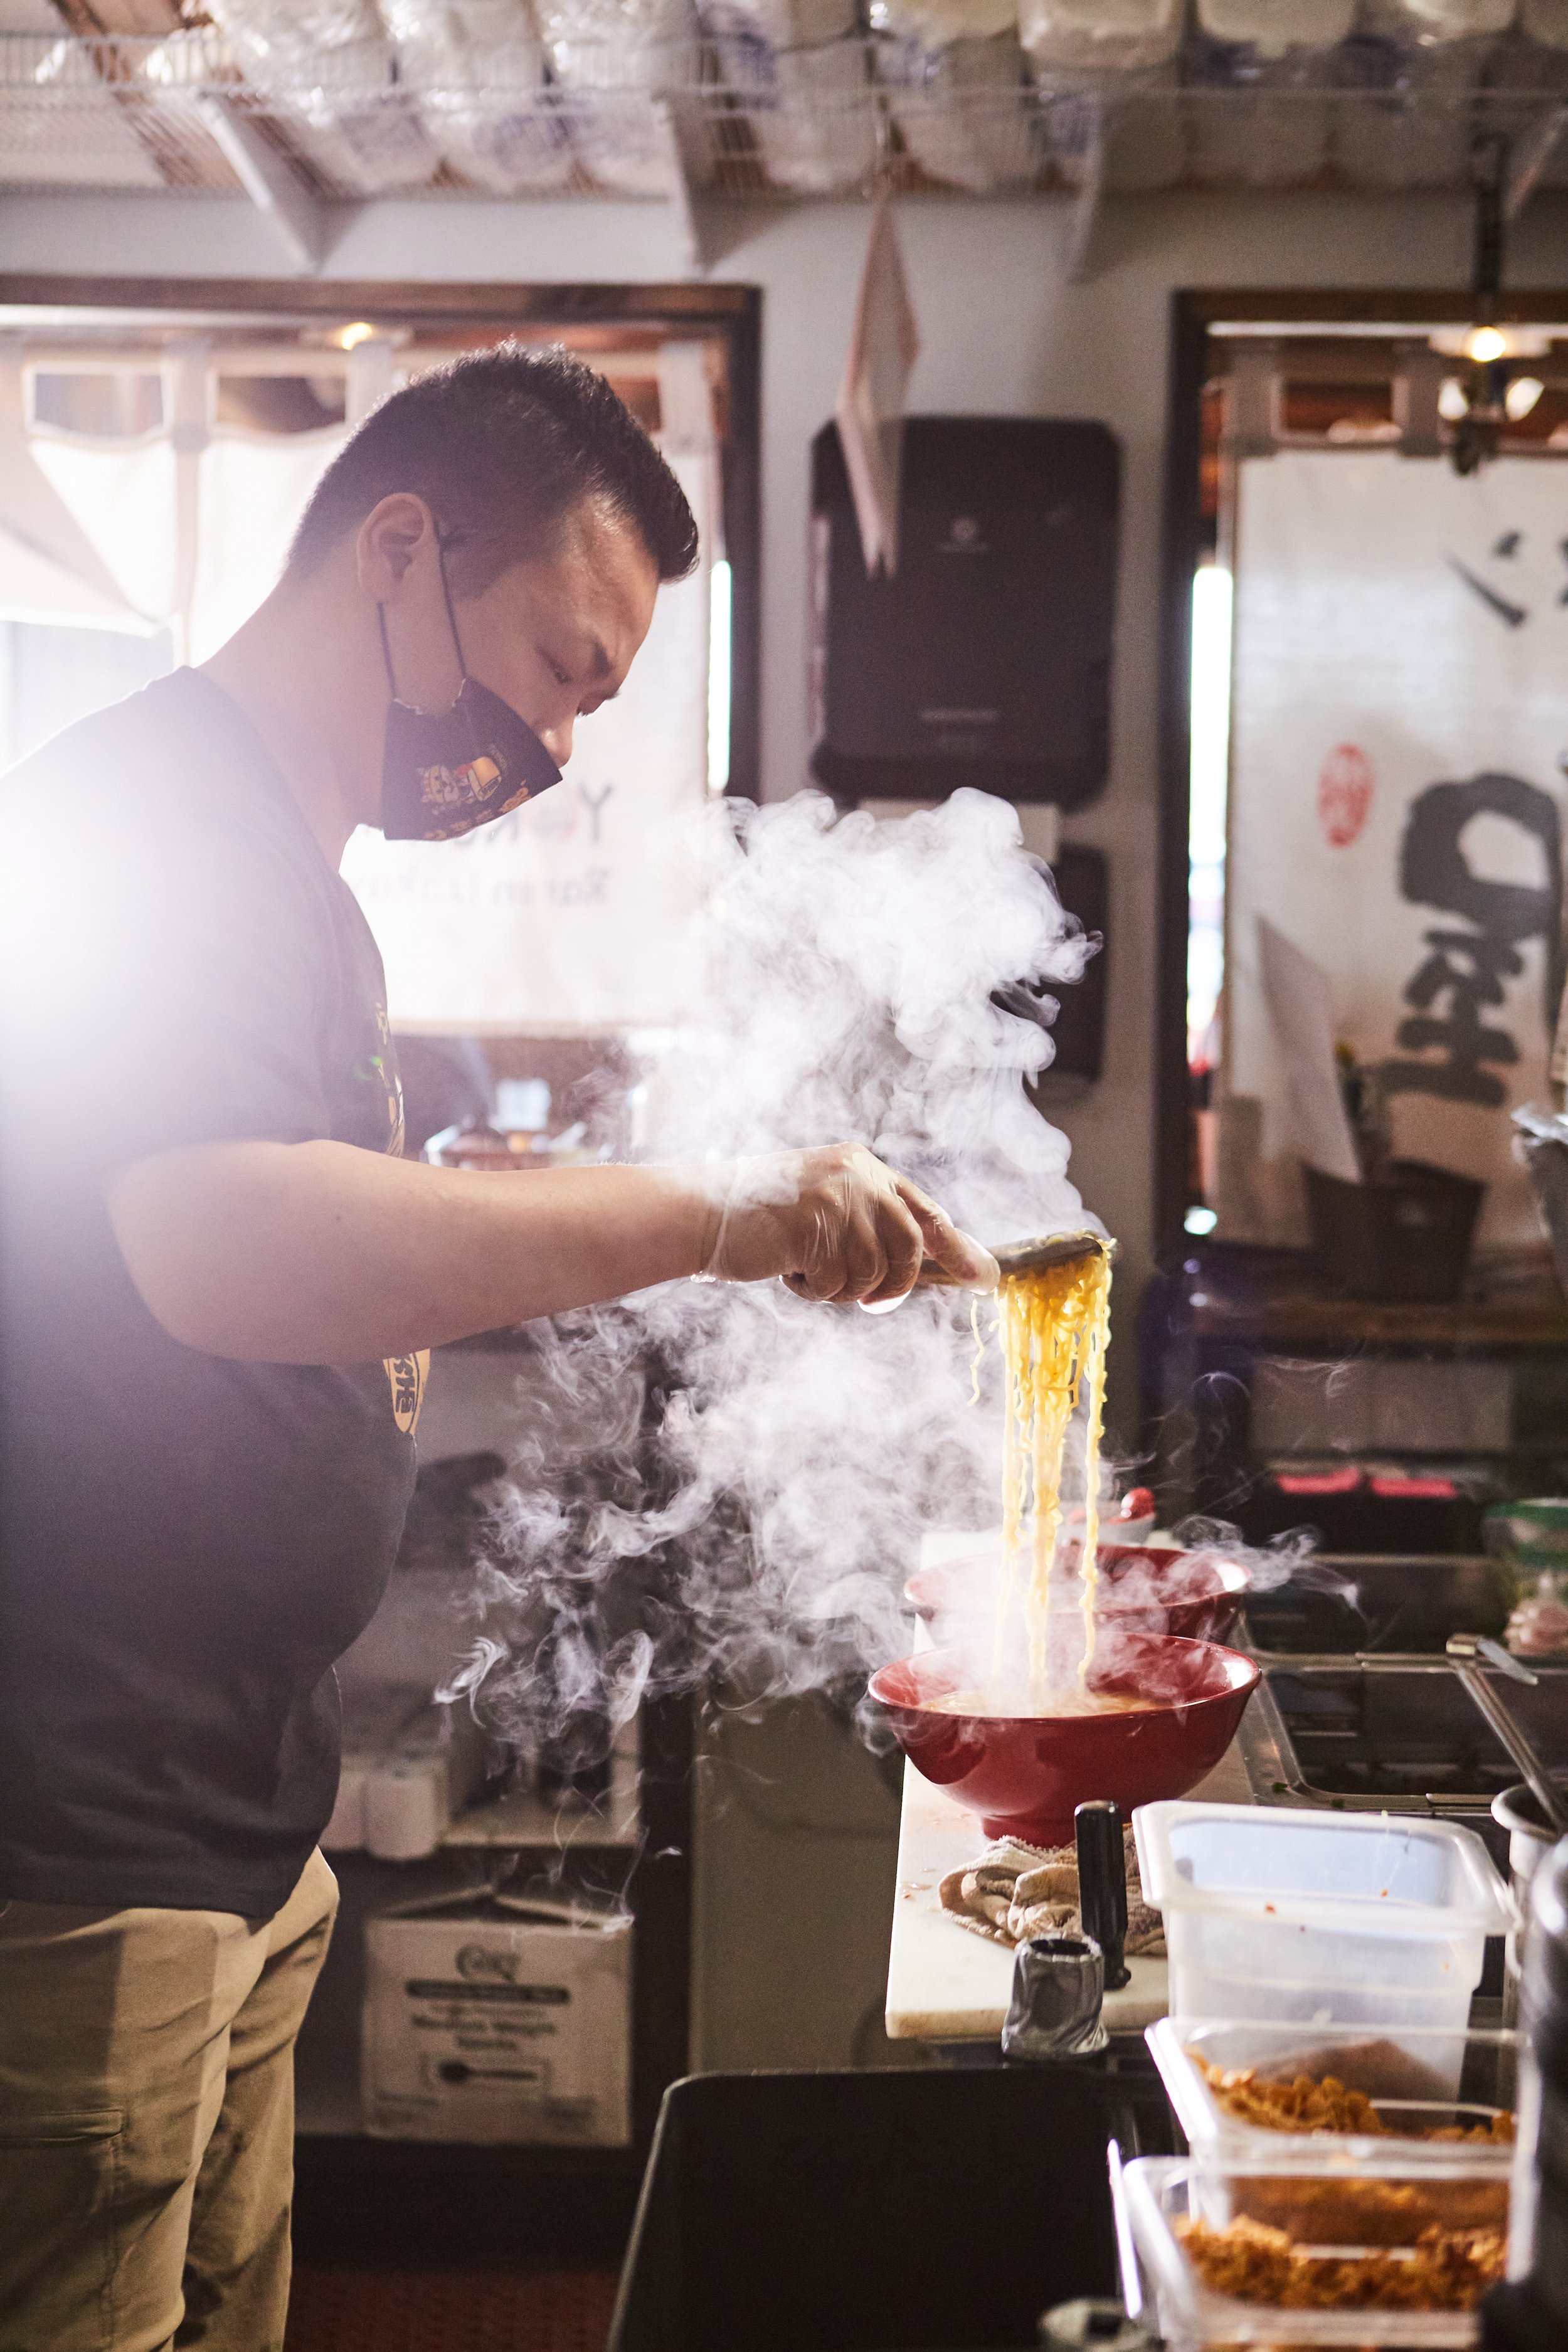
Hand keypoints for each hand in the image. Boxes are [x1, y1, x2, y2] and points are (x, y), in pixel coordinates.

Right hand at [696, 1143, 998, 1305]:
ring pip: (873, 1272)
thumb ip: (872, 1224)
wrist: (699, 1212)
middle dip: (893, 1286)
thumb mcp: (826, 1207)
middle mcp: (857, 1175)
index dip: (957, 1249)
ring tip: (805, 1269)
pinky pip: (836, 1284)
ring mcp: (836, 1199)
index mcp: (863, 1165)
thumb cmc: (760, 1219)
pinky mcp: (813, 1227)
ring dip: (841, 1287)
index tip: (986, 1280)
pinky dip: (813, 1291)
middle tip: (869, 1300)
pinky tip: (786, 1269)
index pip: (925, 1211)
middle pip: (909, 1248)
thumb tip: (935, 1260)